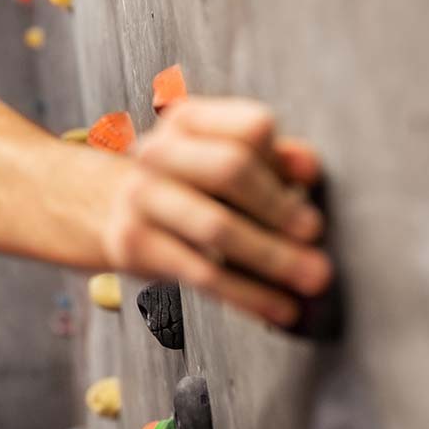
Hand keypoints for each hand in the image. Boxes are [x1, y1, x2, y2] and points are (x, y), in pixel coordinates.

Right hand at [100, 97, 333, 326]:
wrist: (114, 209)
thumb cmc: (191, 183)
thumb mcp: (228, 158)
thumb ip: (274, 158)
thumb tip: (306, 168)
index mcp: (189, 120)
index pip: (251, 128)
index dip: (282, 159)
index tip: (306, 187)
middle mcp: (158, 151)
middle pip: (230, 169)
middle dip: (278, 206)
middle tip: (314, 234)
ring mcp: (140, 196)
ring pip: (216, 227)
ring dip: (272, 256)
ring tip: (313, 277)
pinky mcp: (133, 243)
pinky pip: (201, 273)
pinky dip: (247, 295)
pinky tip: (279, 308)